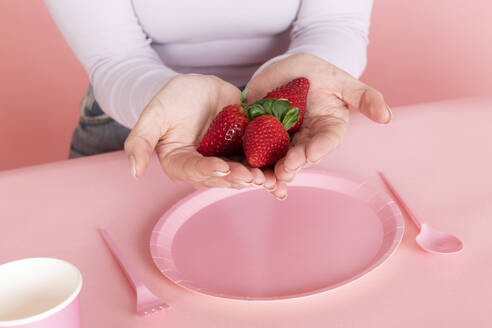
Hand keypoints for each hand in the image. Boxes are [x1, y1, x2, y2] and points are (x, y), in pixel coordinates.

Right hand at [124, 74, 276, 189]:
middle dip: (238, 178)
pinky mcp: (244, 151)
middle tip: (255, 178)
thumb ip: (140, 141)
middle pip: (222, 178)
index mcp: (181, 163)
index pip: (193, 170)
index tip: (221, 167)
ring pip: (242, 175)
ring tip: (272, 181)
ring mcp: (226, 160)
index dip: (207, 171)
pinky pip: (257, 163)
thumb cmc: (172, 100)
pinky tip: (283, 177)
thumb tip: (134, 172)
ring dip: (258, 180)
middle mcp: (205, 168)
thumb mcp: (154, 115)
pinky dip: (270, 170)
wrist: (199, 89)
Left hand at [246, 53, 391, 197]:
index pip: (325, 143)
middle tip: (283, 171)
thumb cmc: (323, 74)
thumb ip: (365, 98)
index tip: (308, 154)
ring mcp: (283, 140)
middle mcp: (307, 141)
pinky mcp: (260, 135)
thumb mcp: (344, 83)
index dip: (318, 150)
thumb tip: (387, 117)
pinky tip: (245, 169)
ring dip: (271, 171)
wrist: (291, 68)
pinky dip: (251, 160)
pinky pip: (256, 149)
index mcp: (328, 131)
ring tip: (264, 178)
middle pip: (300, 157)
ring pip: (278, 159)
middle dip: (292, 165)